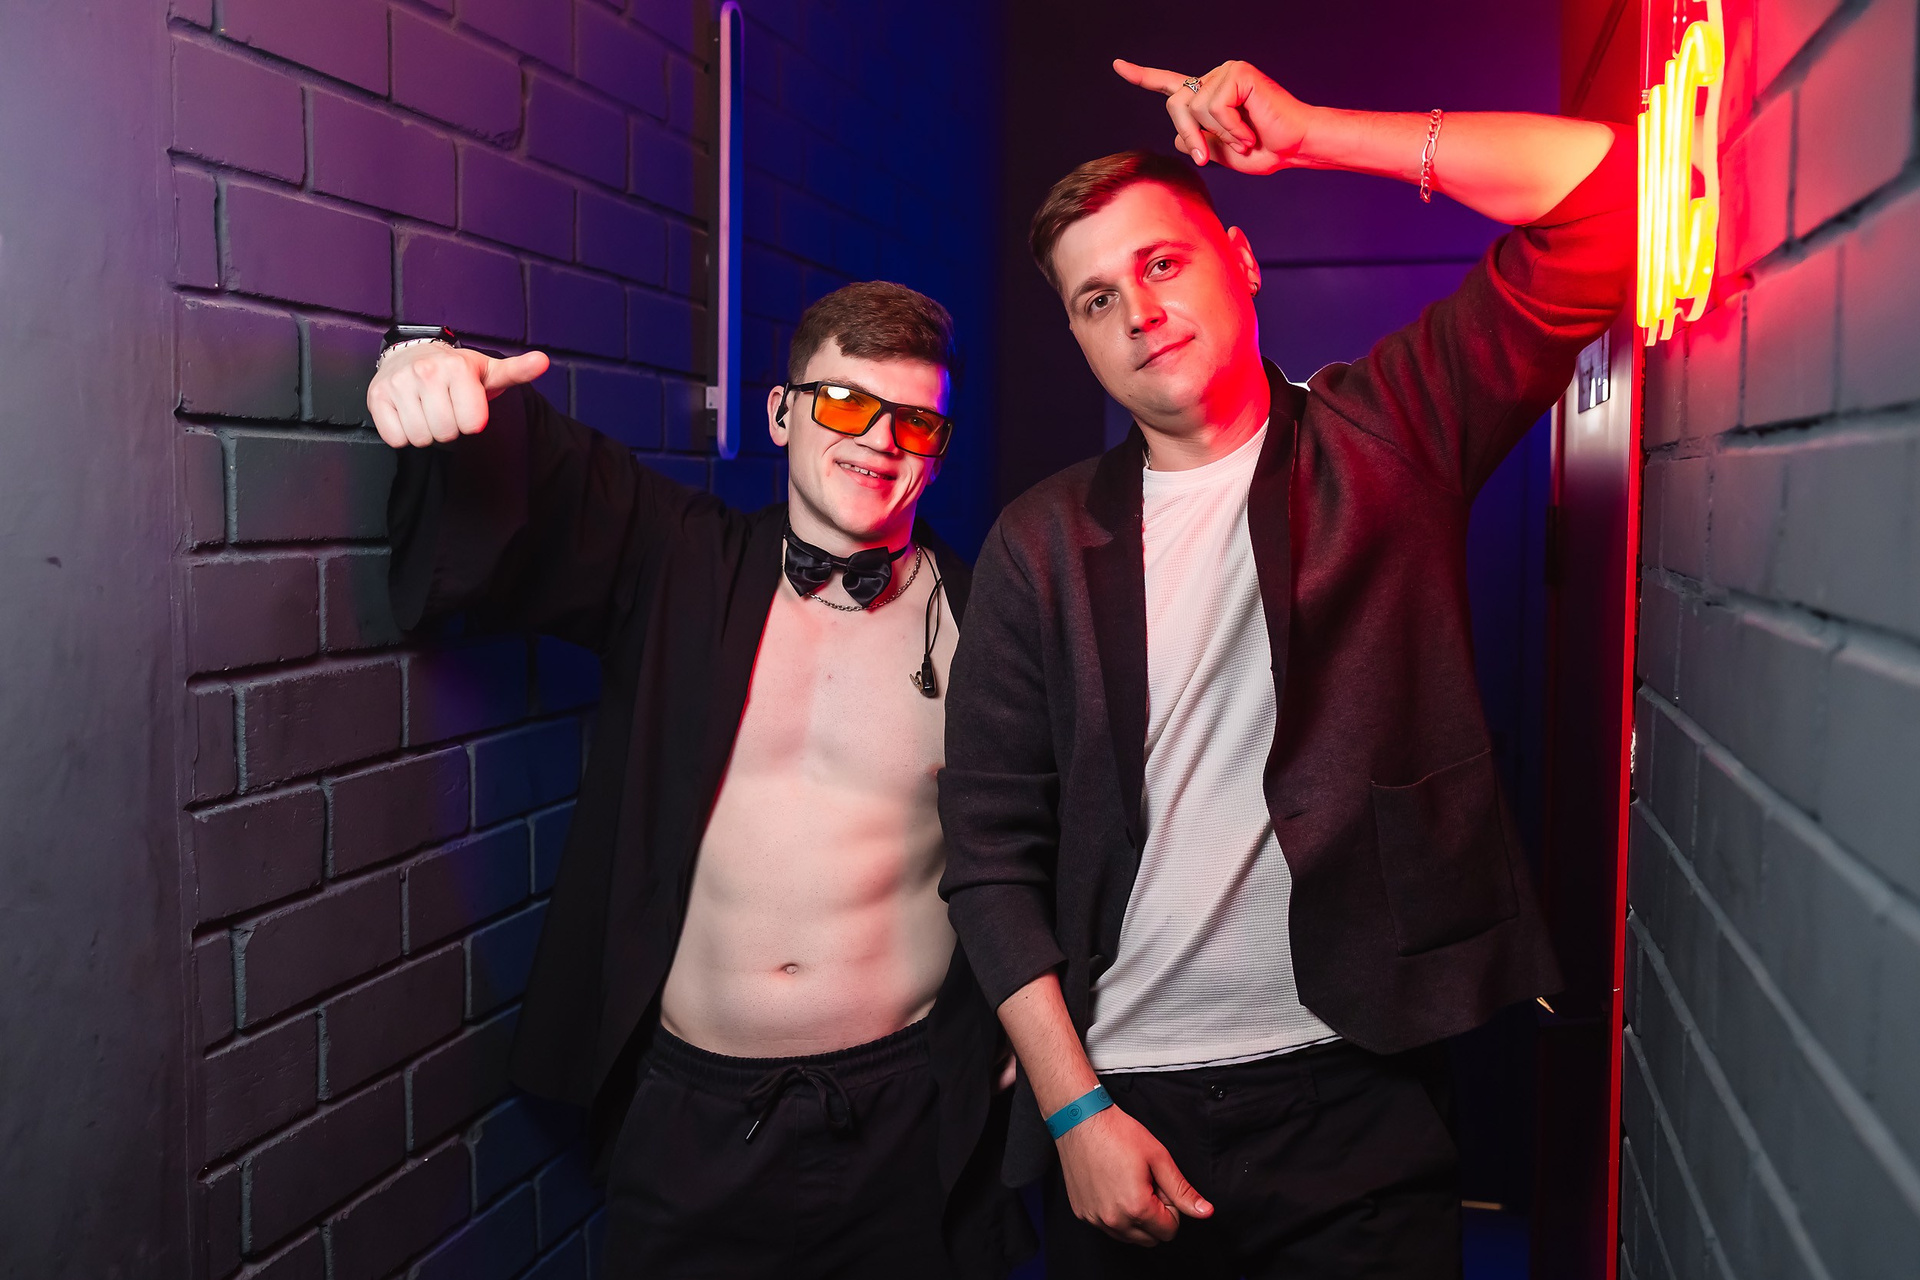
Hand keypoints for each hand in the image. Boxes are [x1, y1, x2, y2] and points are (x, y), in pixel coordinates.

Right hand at [367, 342, 549, 448]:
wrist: (412, 354)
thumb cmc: (456, 371)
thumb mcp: (489, 371)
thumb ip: (517, 371)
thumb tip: (543, 361)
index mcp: (456, 368)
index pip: (471, 425)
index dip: (471, 422)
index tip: (466, 407)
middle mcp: (425, 372)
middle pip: (444, 434)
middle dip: (448, 428)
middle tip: (445, 409)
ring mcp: (398, 384)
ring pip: (419, 438)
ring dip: (426, 432)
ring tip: (427, 411)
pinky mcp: (377, 397)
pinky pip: (395, 439)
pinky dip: (402, 434)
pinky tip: (408, 414)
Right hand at [1055, 1104, 1211, 1245]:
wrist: (1080, 1121)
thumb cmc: (1118, 1134)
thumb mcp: (1158, 1158)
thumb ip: (1183, 1190)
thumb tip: (1206, 1212)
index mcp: (1137, 1207)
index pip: (1169, 1231)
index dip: (1170, 1207)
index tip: (1159, 1185)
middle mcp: (1114, 1220)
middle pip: (1150, 1239)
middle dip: (1154, 1216)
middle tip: (1145, 1184)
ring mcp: (1095, 1219)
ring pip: (1128, 1237)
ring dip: (1135, 1218)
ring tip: (1128, 1184)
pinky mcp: (1082, 1214)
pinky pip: (1108, 1227)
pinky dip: (1115, 1214)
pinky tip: (1111, 1186)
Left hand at [1113, 58, 1312, 174]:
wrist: (1294, 147)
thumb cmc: (1263, 151)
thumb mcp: (1220, 153)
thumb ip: (1196, 144)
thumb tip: (1176, 137)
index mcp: (1207, 96)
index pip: (1169, 85)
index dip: (1143, 77)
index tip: (1118, 66)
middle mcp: (1214, 79)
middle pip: (1175, 105)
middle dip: (1189, 135)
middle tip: (1209, 157)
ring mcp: (1226, 72)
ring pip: (1195, 108)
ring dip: (1219, 134)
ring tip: (1243, 140)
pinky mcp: (1238, 73)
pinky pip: (1215, 107)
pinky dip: (1231, 128)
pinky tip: (1249, 132)